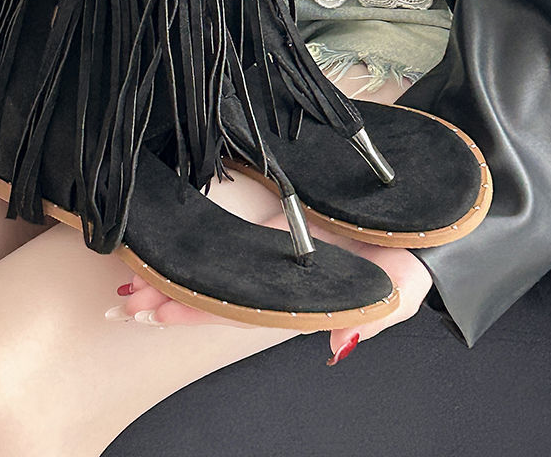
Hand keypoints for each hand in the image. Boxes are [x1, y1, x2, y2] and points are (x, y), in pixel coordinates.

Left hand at [108, 213, 432, 361]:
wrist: (421, 209)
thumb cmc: (412, 250)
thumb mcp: (401, 290)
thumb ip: (374, 317)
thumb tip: (338, 345)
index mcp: (303, 291)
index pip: (243, 306)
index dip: (201, 310)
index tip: (159, 312)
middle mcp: (283, 268)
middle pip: (222, 282)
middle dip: (174, 291)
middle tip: (128, 295)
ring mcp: (280, 238)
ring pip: (223, 254)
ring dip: (180, 264)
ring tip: (135, 271)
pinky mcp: (282, 205)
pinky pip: (240, 221)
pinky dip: (207, 231)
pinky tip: (174, 232)